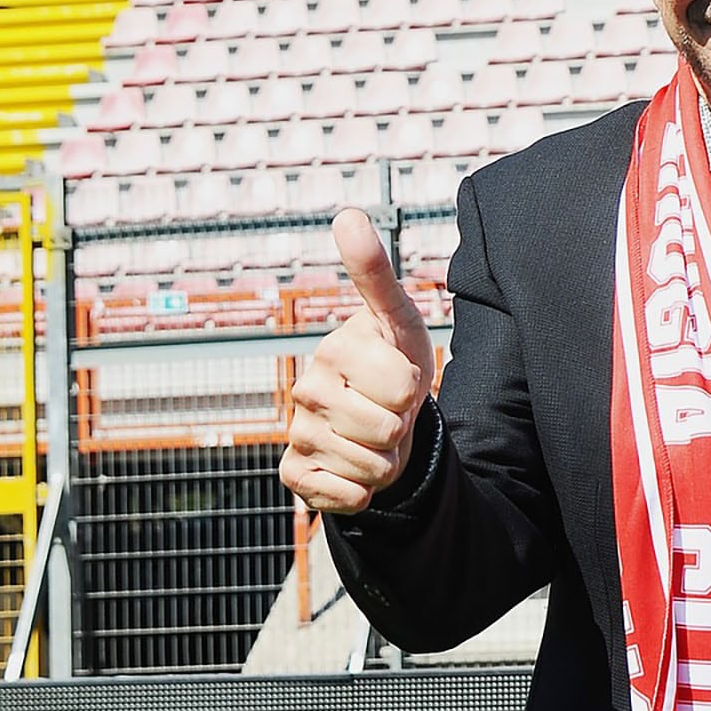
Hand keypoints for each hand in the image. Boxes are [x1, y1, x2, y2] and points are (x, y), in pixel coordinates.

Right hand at [280, 209, 437, 512]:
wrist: (384, 422)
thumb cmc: (395, 364)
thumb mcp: (398, 319)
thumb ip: (375, 271)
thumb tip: (347, 214)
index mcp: (333, 351)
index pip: (403, 386)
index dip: (416, 387)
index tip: (402, 375)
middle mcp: (306, 389)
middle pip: (385, 428)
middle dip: (402, 425)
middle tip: (390, 410)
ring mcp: (298, 433)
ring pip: (370, 465)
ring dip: (386, 459)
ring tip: (376, 436)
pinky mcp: (295, 474)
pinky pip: (344, 496)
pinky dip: (362, 491)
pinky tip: (354, 469)